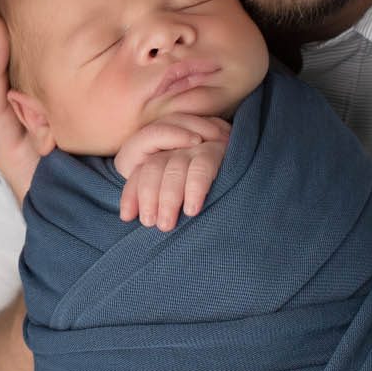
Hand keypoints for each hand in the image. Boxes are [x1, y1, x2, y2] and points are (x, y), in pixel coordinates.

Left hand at [113, 115, 232, 228]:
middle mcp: (173, 146)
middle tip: (153, 224)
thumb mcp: (173, 190)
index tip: (127, 217)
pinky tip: (192, 209)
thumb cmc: (197, 186)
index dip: (130, 194)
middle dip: (150, 197)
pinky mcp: (217, 149)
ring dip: (168, 198)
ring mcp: (195, 146)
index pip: (137, 172)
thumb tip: (126, 216)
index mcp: (156, 153)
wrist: (245, 166)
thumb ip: (153, 198)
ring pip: (174, 168)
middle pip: (152, 168)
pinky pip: (201, 167)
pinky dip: (194, 189)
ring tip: (167, 224)